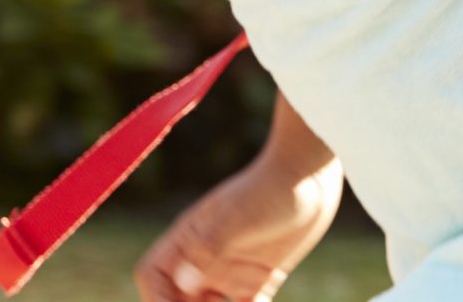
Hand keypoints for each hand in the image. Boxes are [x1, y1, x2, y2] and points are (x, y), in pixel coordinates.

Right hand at [134, 156, 343, 301]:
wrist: (309, 173)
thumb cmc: (270, 187)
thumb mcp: (239, 216)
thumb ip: (210, 246)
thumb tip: (182, 280)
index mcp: (190, 239)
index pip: (153, 275)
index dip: (154, 299)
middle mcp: (206, 257)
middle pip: (179, 298)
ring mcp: (233, 267)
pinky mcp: (262, 274)